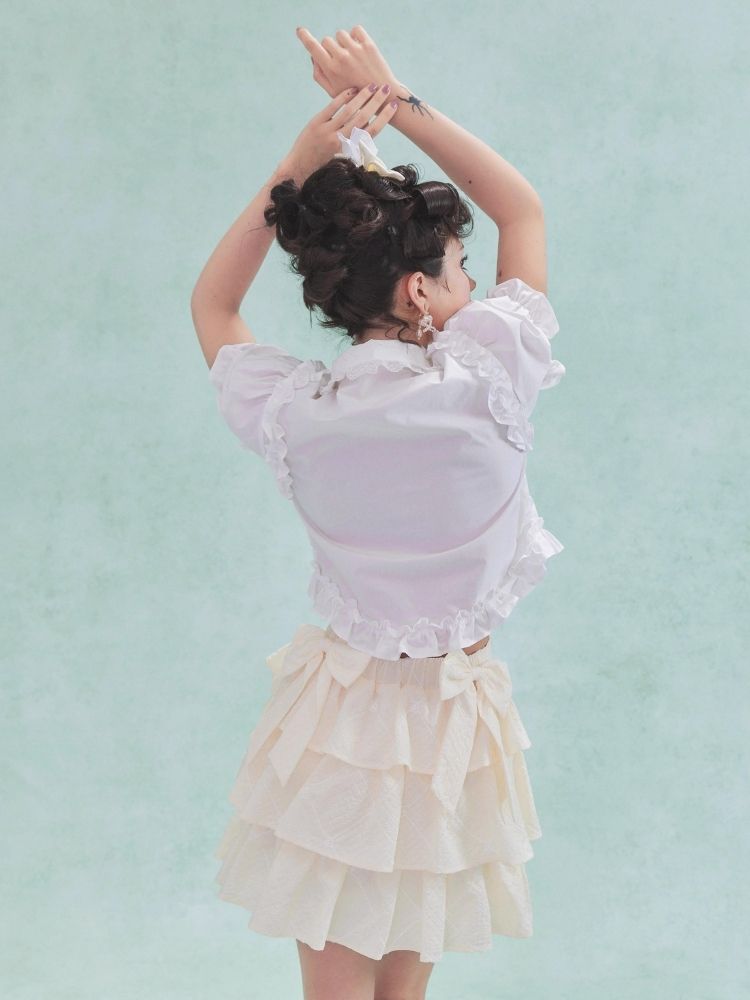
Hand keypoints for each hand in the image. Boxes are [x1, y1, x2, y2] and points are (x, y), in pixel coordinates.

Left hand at [279, 84, 397, 182]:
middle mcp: (340, 140)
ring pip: (349, 111)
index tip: (393, 106)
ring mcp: (327, 131)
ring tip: (372, 85)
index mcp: (349, 150)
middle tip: (386, 89)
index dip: (384, 118)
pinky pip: (332, 107)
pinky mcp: (316, 124)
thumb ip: (354, 144)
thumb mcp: (342, 157)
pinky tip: (352, 89)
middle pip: (363, 117)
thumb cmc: (323, 165)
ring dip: (362, 96)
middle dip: (376, 102)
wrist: (299, 169)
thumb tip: (368, 128)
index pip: (371, 131)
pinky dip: (343, 97)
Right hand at [295, 25, 400, 98]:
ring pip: (340, 34)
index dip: (305, 37)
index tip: (300, 30)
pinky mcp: (368, 45)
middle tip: (340, 61)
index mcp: (331, 69)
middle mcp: (342, 58)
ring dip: (343, 42)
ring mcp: (356, 50)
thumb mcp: (333, 92)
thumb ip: (320, 74)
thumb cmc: (356, 97)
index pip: (313, 47)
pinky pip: (356, 29)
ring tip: (351, 57)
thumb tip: (313, 56)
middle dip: (330, 48)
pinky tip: (359, 48)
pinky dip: (355, 35)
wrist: (383, 98)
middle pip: (326, 40)